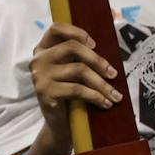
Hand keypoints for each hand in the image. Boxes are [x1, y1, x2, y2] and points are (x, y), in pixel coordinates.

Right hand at [28, 24, 122, 154]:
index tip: (95, 44)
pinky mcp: (45, 92)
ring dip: (102, 84)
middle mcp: (39, 59)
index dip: (77, 32)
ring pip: (79, 70)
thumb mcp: (72, 71)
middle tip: (113, 74)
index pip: (56, 29)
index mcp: (43, 49)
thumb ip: (79, 57)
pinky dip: (96, 96)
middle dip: (97, 60)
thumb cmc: (70, 94)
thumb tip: (108, 42)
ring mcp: (40, 75)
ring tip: (115, 95)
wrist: (60, 125)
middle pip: (72, 47)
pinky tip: (105, 103)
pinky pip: (77, 89)